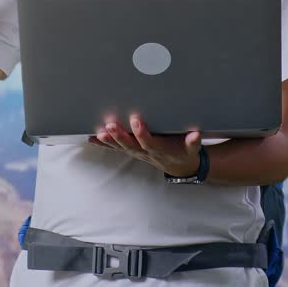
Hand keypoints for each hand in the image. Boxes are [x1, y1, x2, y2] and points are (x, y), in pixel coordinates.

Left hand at [88, 113, 202, 176]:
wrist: (178, 166)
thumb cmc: (183, 152)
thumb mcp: (192, 149)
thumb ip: (193, 142)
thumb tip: (195, 135)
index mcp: (159, 149)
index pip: (148, 141)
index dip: (141, 132)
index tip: (136, 120)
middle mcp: (145, 152)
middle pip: (130, 145)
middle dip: (120, 136)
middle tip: (110, 125)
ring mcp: (136, 152)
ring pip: (120, 147)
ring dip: (109, 141)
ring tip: (99, 133)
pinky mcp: (131, 150)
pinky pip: (115, 148)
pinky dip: (103, 143)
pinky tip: (92, 138)